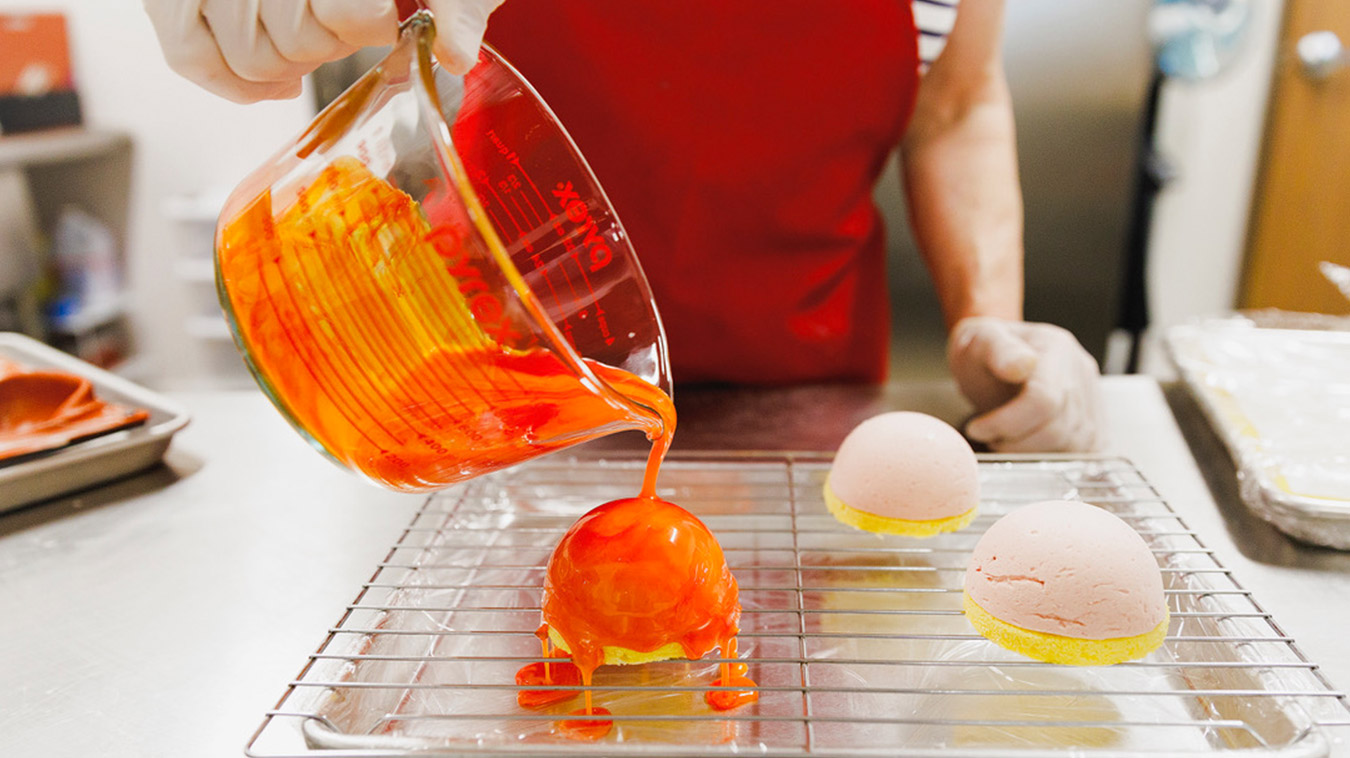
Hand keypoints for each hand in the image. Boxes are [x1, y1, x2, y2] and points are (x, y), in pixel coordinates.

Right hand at [144, 0, 502, 103]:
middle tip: (338, 24)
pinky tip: (272, 84)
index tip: (382, 17)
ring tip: (304, 33)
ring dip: (287, 63)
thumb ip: (456, 3)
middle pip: (295, 44)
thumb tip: (457, 54)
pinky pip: (190, 55)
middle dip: (326, 45)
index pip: (346, 12)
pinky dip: (229, 82)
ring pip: (250, 59)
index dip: (369, 25)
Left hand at [946, 317, 1103, 452]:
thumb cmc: (984, 350)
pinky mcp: (1095, 420)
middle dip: (1016, 442)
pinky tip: (1027, 448)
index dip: (1009, 423)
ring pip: (1073, 446)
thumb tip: (1021, 366)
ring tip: (1004, 440)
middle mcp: (1082, 372)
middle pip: (1059, 429)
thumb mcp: (980, 339)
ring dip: (1032, 453)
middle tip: (988, 437)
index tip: (977, 428)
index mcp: (1056, 348)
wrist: (996, 357)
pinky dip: (1052, 457)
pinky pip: (1084, 452)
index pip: (1044, 400)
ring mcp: (1093, 397)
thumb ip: (1000, 350)